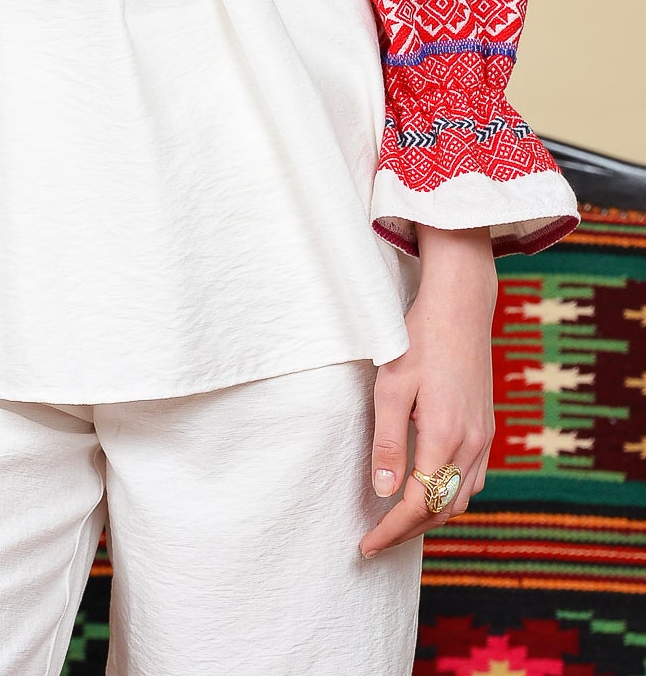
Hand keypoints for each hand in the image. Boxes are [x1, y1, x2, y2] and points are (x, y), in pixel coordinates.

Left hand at [359, 224, 498, 558]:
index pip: (418, 504)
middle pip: (443, 510)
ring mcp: (484, 437)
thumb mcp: (391, 386)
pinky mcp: (488, 428)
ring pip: (462, 499)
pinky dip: (452, 498)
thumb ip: (389, 441)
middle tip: (377, 541)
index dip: (390, 530)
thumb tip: (385, 491)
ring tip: (398, 524)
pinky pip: (474, 480)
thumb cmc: (419, 339)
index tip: (366, 545)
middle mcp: (471, 444)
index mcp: (444, 436)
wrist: (461, 307)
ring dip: (432, 518)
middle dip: (409, 532)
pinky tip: (431, 494)